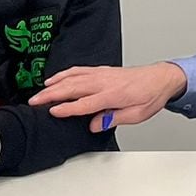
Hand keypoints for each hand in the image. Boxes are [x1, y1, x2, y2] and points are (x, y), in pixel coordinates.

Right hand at [28, 62, 186, 131]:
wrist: (161, 78)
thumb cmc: (150, 96)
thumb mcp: (137, 115)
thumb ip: (114, 118)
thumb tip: (94, 125)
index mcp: (113, 94)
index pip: (85, 103)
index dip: (67, 108)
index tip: (52, 112)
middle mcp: (105, 82)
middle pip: (73, 88)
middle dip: (51, 95)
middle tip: (34, 102)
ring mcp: (102, 74)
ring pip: (73, 77)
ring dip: (54, 84)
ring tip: (39, 92)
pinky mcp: (102, 70)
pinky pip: (79, 70)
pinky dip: (65, 74)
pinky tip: (55, 79)